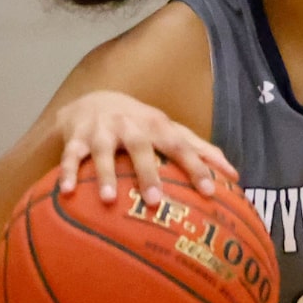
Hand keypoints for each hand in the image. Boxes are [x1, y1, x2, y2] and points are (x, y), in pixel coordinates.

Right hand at [53, 91, 236, 207]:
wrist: (93, 100)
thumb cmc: (141, 125)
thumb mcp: (169, 131)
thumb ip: (201, 150)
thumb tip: (235, 176)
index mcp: (157, 125)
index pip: (181, 146)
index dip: (196, 167)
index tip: (210, 192)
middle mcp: (129, 125)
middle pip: (140, 147)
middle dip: (148, 173)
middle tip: (156, 202)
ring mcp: (101, 130)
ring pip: (102, 151)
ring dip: (106, 175)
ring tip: (110, 200)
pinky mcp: (75, 137)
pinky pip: (70, 155)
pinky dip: (67, 172)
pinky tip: (68, 192)